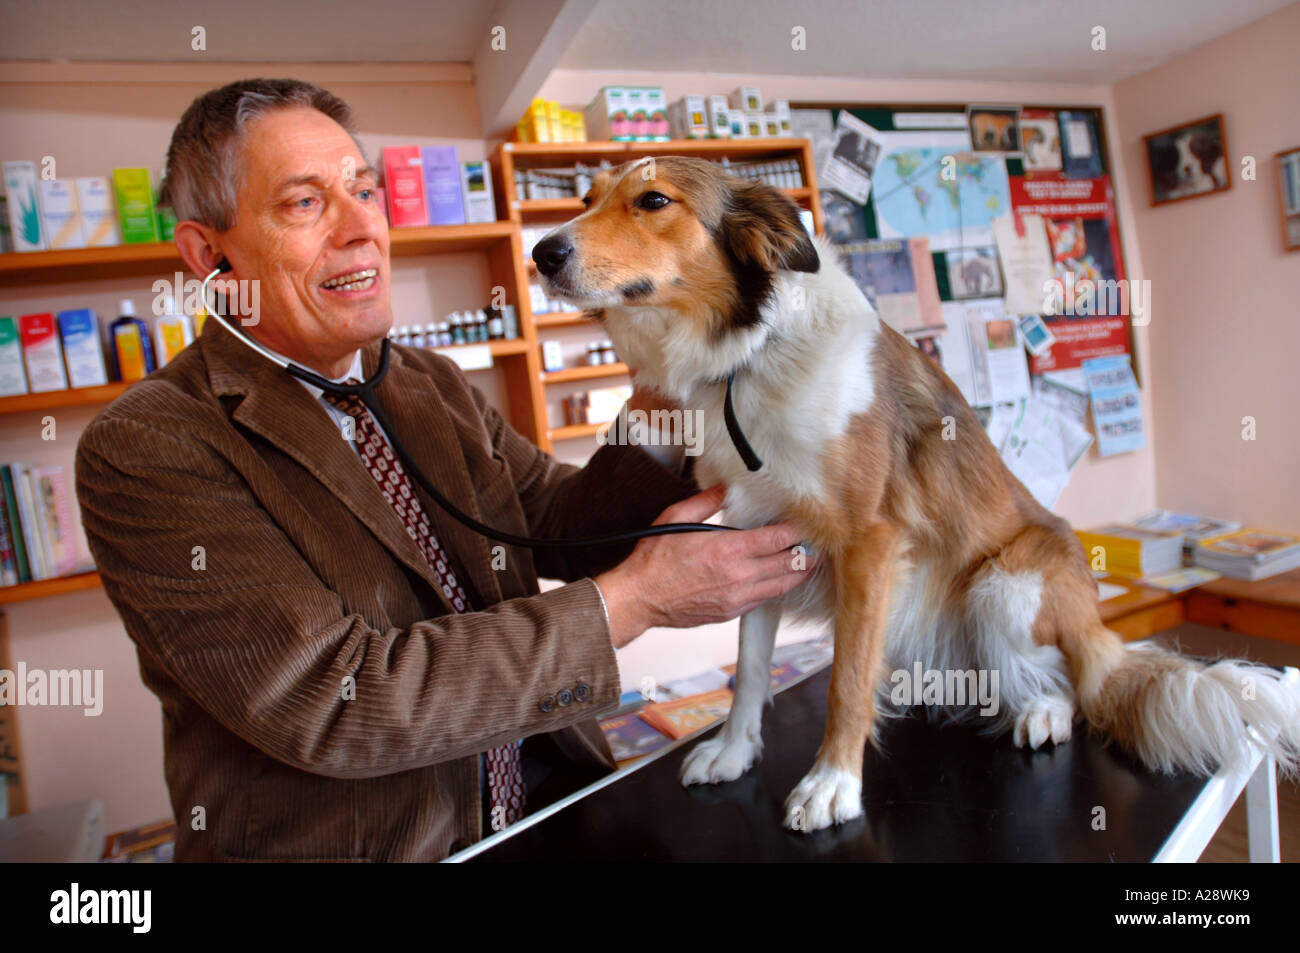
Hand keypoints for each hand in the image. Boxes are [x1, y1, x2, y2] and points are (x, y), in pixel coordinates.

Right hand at [594, 485, 818, 648]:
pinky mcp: (732, 612)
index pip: (779, 539)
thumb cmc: (654, 560)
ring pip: (784, 585)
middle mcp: (739, 576)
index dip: (798, 530)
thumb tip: (726, 486)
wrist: (640, 598)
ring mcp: (738, 597)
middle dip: (808, 552)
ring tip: (811, 561)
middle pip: (791, 563)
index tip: (806, 522)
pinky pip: (765, 599)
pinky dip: (778, 587)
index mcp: (728, 549)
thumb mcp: (676, 517)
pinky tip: (782, 577)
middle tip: (820, 542)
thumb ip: (707, 500)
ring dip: (800, 572)